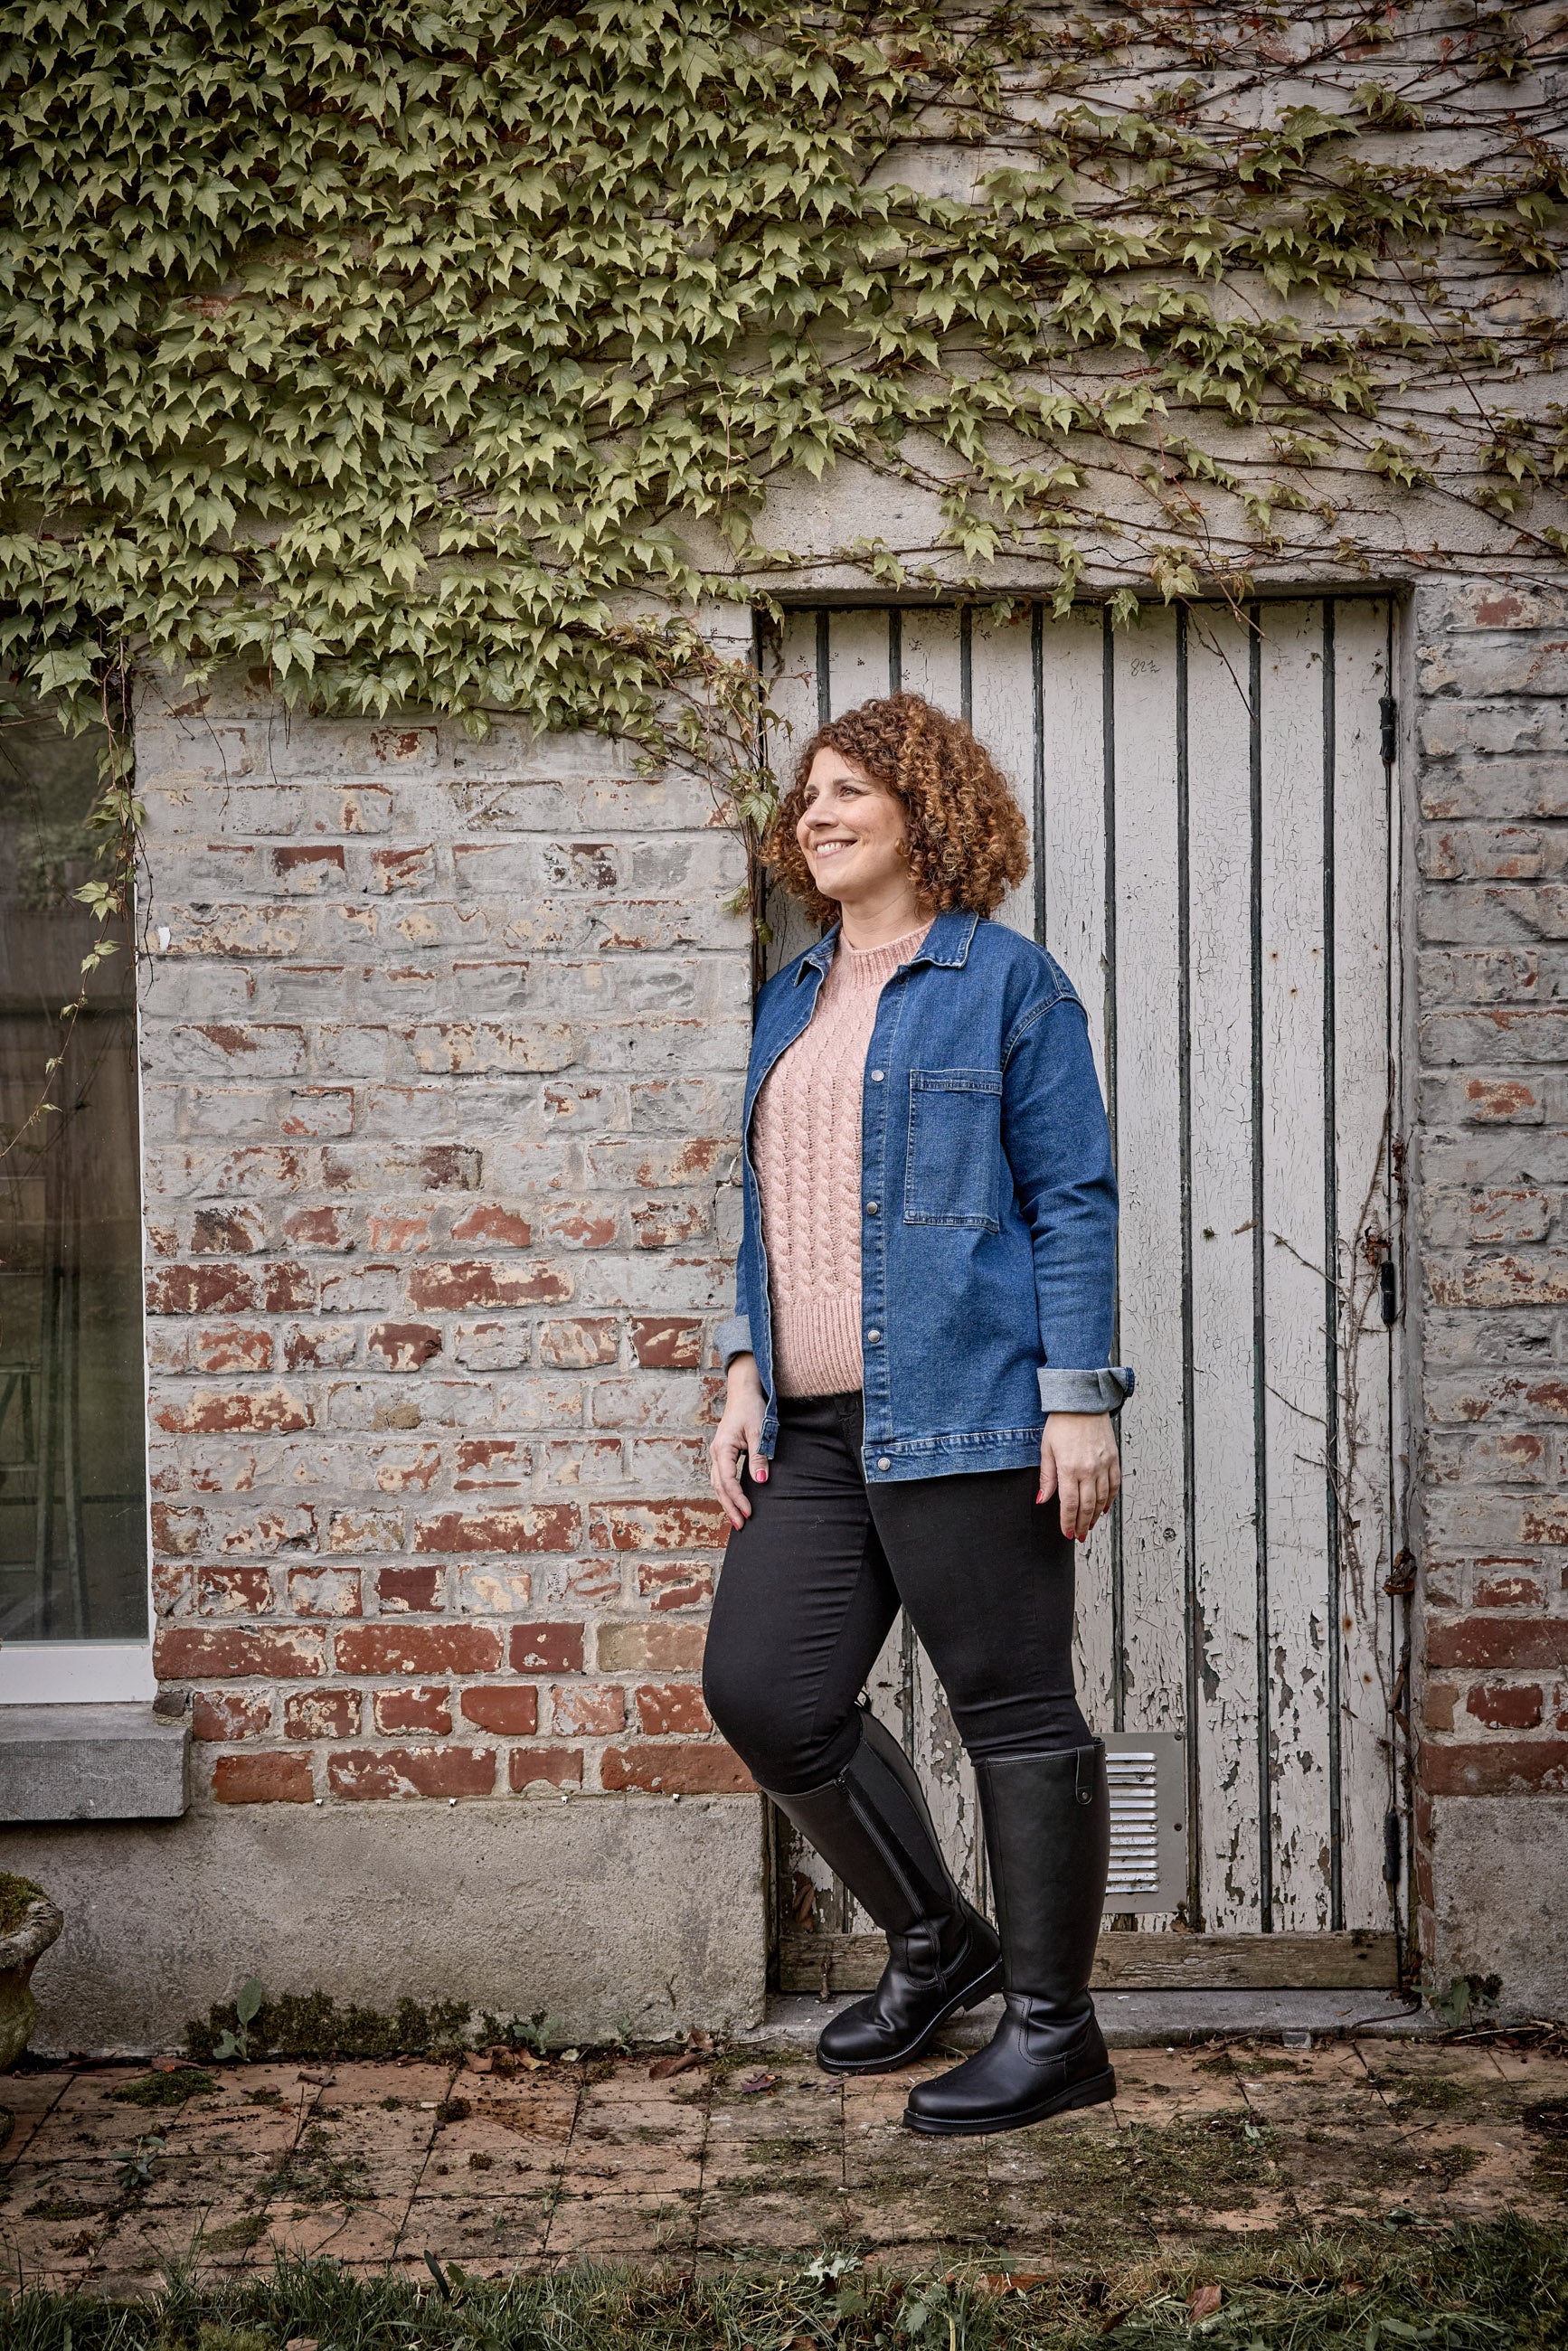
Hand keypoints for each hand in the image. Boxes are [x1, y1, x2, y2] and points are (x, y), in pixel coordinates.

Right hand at [709, 1354, 766, 1530]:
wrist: (743, 1392)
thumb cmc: (751, 1409)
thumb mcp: (759, 1432)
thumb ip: (759, 1457)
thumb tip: (761, 1482)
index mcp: (722, 1448)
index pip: (727, 1480)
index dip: (738, 1498)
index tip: (749, 1513)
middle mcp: (716, 1453)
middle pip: (719, 1486)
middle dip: (729, 1507)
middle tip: (740, 1525)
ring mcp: (717, 1453)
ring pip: (717, 1484)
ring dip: (726, 1502)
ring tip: (736, 1519)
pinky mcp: (722, 1454)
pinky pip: (720, 1477)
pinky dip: (726, 1491)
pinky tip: (733, 1501)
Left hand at [1039, 1411, 1119, 1540]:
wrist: (1083, 1402)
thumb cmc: (1062, 1422)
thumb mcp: (1047, 1449)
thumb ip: (1047, 1477)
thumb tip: (1043, 1499)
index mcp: (1069, 1468)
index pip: (1070, 1504)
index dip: (1068, 1522)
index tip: (1067, 1532)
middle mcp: (1089, 1469)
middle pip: (1087, 1506)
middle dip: (1082, 1524)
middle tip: (1078, 1535)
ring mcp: (1103, 1464)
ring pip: (1102, 1499)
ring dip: (1096, 1515)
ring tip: (1089, 1525)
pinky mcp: (1113, 1458)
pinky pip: (1114, 1485)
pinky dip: (1110, 1500)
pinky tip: (1104, 1507)